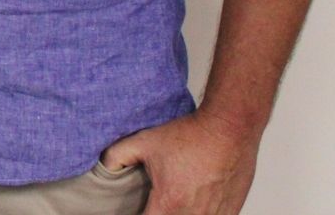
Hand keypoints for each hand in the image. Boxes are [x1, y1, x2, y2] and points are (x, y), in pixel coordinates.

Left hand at [102, 110, 259, 213]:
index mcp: (168, 203)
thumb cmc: (190, 136)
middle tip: (152, 203)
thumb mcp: (143, 141)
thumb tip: (104, 168)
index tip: (135, 210)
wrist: (229, 128)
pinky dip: (199, 213)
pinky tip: (192, 202)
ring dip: (178, 214)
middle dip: (157, 213)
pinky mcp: (231, 212)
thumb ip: (116, 156)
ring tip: (173, 200)